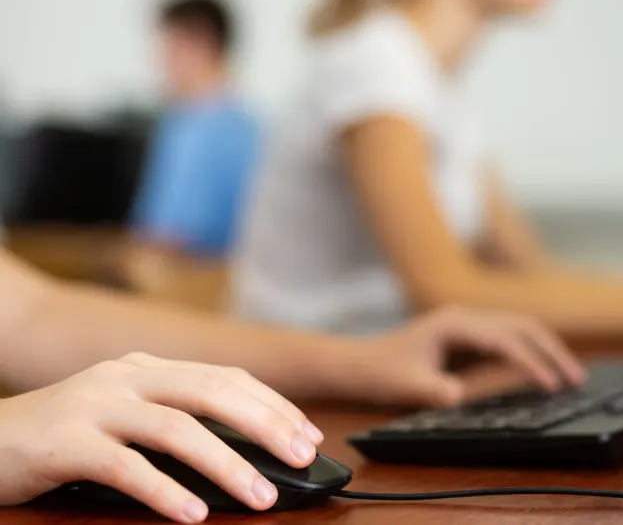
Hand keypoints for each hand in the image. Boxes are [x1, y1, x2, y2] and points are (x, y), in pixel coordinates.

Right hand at [0, 353, 324, 522]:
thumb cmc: (58, 438)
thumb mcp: (121, 417)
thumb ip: (172, 421)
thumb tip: (245, 450)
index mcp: (145, 368)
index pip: (225, 378)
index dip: (272, 404)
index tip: (309, 434)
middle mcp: (125, 378)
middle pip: (212, 392)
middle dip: (265, 424)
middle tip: (301, 457)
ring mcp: (94, 407)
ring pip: (176, 428)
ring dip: (225, 464)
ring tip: (259, 496)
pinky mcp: (64, 443)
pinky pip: (125, 467)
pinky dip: (165, 491)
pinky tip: (194, 514)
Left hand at [344, 307, 586, 406]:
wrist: (358, 363)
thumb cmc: (380, 373)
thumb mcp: (407, 387)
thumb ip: (435, 391)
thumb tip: (460, 397)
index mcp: (455, 324)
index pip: (506, 341)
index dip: (531, 363)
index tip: (551, 386)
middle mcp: (467, 317)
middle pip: (523, 327)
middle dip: (552, 352)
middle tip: (576, 379)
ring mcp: (470, 324)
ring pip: (522, 328)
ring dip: (548, 349)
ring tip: (571, 376)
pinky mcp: (471, 336)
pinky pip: (511, 338)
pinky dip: (533, 352)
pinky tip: (546, 370)